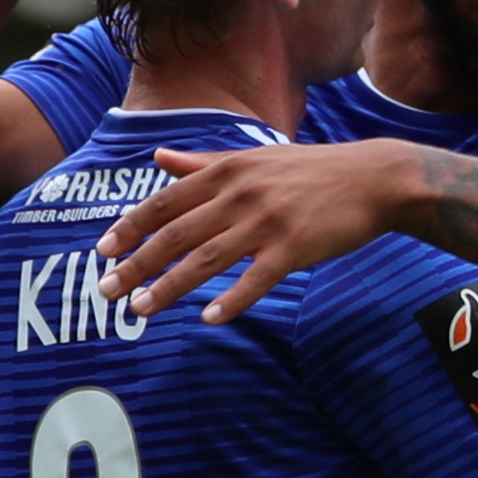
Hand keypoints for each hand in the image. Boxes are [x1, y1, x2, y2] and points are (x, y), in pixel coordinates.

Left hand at [100, 138, 411, 323]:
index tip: (103, 250)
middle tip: (106, 290)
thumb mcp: (254, 158)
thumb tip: (158, 157)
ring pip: (207, 258)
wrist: (373, 179)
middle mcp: (241, 194)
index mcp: (228, 170)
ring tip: (141, 310)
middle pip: (177, 233)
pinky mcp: (295, 247)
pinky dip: (232, 300)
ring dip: (170, 287)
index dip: (132, 227)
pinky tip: (209, 320)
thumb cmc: (311, 171)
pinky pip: (256, 279)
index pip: (166, 201)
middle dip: (137, 263)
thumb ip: (204, 163)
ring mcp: (268, 221)